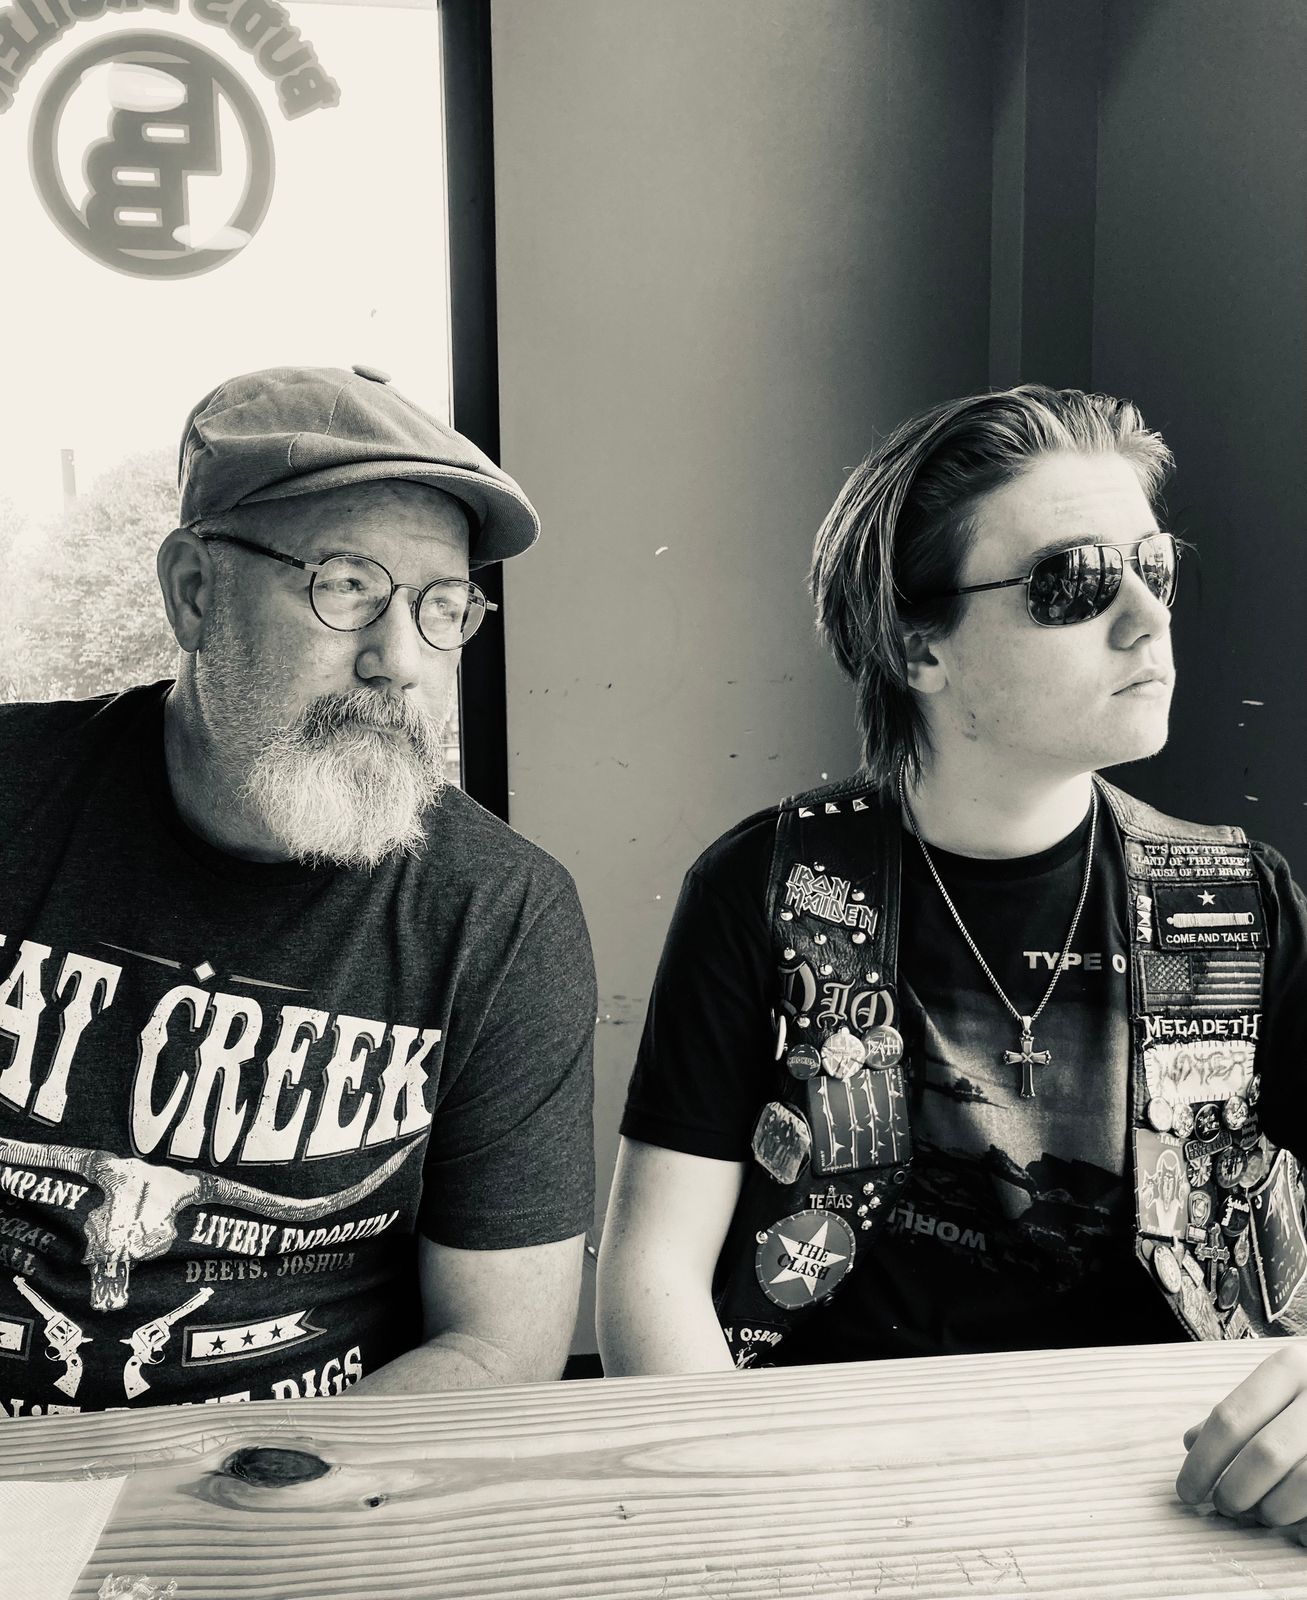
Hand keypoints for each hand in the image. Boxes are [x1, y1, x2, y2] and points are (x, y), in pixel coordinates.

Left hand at [1176, 1343, 1306, 1532]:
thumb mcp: (1280, 1384)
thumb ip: (1239, 1412)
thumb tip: (1191, 1443)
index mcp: (1291, 1367)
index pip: (1231, 1419)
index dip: (1202, 1463)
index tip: (1186, 1491)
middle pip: (1266, 1456)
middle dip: (1235, 1491)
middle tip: (1224, 1506)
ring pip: (1303, 1485)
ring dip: (1272, 1510)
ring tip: (1261, 1513)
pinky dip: (1306, 1527)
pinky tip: (1295, 1528)